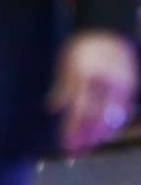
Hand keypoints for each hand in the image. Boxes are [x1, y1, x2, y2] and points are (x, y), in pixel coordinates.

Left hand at [48, 29, 137, 153]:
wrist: (109, 31)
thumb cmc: (81, 48)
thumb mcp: (66, 63)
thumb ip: (62, 86)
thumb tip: (52, 107)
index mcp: (87, 75)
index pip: (80, 108)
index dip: (73, 128)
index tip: (66, 144)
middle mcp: (107, 82)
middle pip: (97, 117)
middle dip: (86, 137)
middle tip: (76, 153)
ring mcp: (122, 84)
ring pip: (114, 116)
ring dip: (100, 134)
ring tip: (88, 147)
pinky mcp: (131, 86)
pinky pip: (123, 110)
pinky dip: (114, 124)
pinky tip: (103, 134)